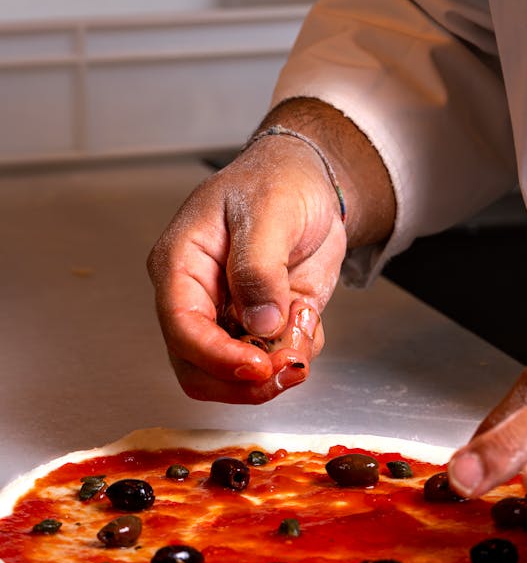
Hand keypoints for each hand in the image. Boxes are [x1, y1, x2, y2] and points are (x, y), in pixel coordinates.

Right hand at [147, 133, 346, 402]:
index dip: (216, 357)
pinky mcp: (260, 330)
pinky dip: (297, 351)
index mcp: (181, 264)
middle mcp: (197, 299)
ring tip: (306, 327)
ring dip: (275, 370)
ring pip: (234, 377)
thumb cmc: (277, 182)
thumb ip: (260, 267)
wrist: (310, 185)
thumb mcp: (270, 210)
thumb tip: (261, 321)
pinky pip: (274, 364)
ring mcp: (228, 318)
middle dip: (245, 380)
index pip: (182, 326)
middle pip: (198, 369)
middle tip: (289, 369)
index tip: (257, 366)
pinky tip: (308, 314)